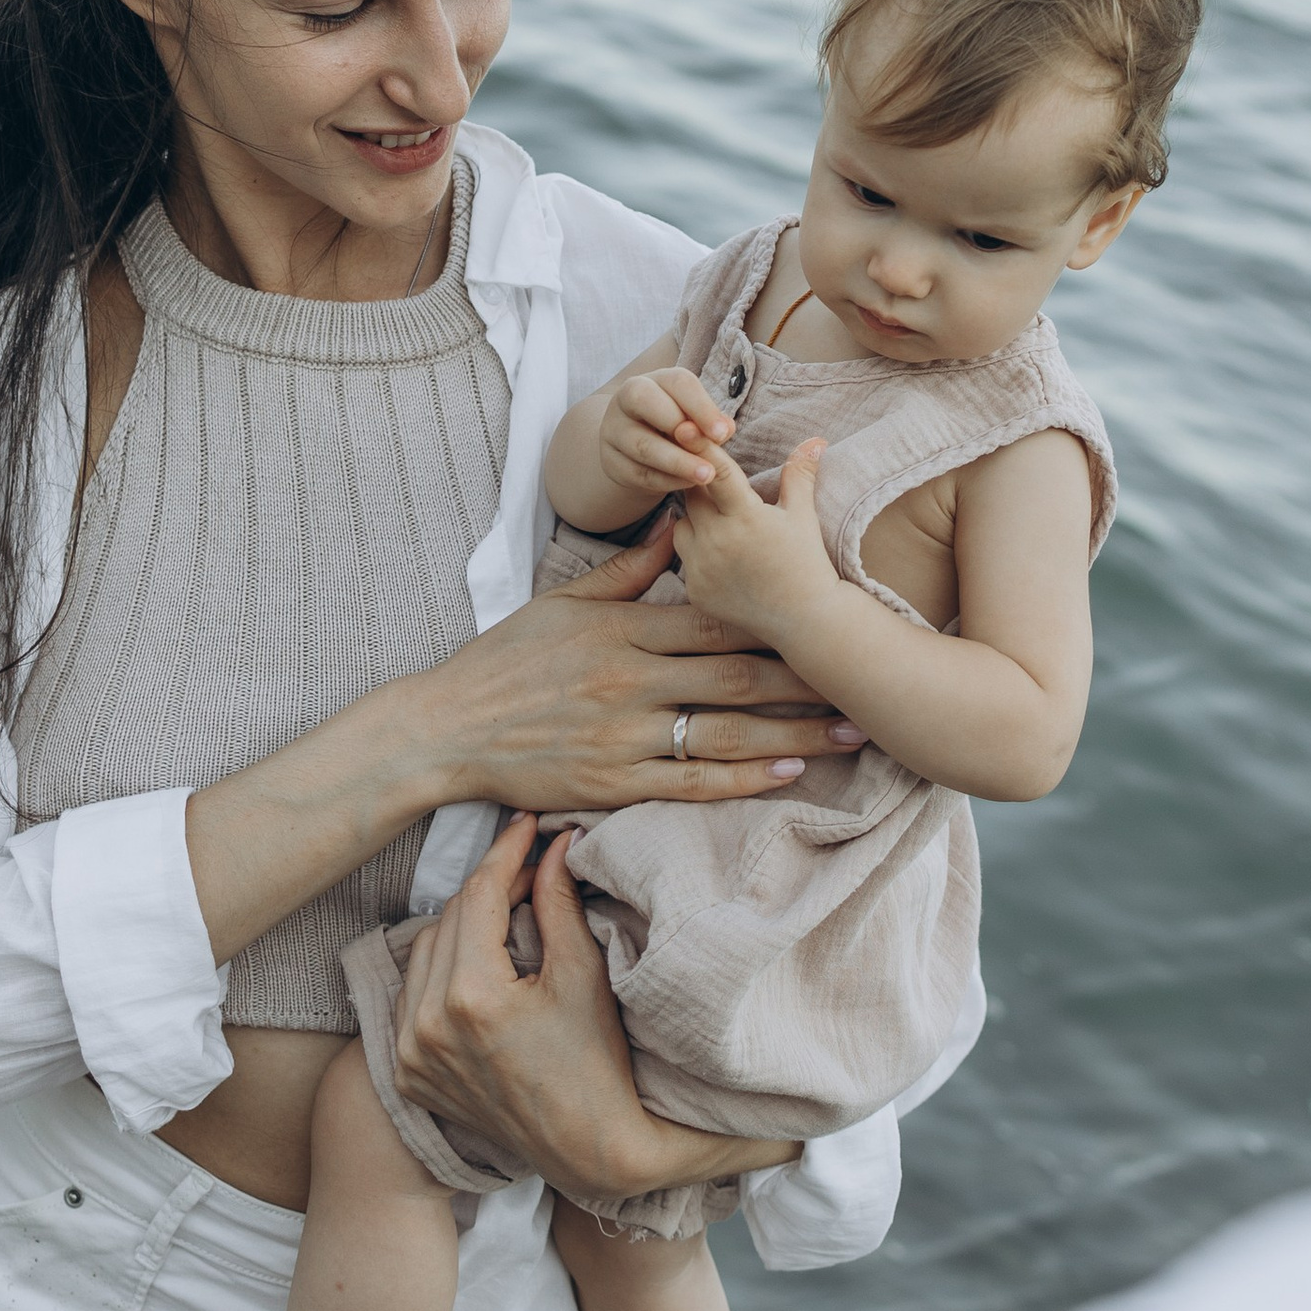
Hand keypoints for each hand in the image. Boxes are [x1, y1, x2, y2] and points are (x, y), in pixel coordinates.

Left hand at [393, 818, 801, 1199]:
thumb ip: (558, 901)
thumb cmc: (598, 1062)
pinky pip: (412, 999)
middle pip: (449, 919)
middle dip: (488, 886)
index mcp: (470, 997)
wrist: (589, 1149)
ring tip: (504, 914)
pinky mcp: (408, 1075)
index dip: (506, 854)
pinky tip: (475, 965)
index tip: (527, 827)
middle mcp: (427, 1025)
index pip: (479, 895)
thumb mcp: (583, 974)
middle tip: (526, 866)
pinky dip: (439, 974)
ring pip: (424, 954)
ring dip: (460, 927)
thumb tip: (554, 843)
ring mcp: (411, 1054)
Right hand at [423, 514, 862, 816]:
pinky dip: (743, 779)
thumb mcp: (562, 602)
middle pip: (737, 676)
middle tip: (863, 682)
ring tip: (848, 734)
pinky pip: (691, 783)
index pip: (717, 622)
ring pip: (725, 734)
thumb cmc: (503, 662)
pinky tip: (787, 772)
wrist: (446, 729)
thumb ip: (626, 571)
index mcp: (623, 631)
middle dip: (807, 680)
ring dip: (793, 734)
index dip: (780, 624)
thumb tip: (673, 527)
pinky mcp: (613, 783)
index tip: (829, 621)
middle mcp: (630, 682)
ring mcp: (623, 736)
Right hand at [595, 363, 732, 503]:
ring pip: (642, 444)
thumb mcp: (695, 419)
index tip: (722, 433)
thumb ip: (712, 422)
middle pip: (643, 399)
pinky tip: (688, 484)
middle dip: (678, 426)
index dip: (701, 406)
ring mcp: (613, 429)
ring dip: (678, 462)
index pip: (677, 382)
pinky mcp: (610, 461)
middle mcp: (626, 398)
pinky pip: (638, 473)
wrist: (641, 451)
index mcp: (654, 379)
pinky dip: (667, 480)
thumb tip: (726, 427)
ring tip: (706, 475)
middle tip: (709, 448)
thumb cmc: (676, 427)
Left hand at [669, 440, 839, 658]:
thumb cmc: (807, 563)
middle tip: (714, 486)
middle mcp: (718, 541)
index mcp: (746, 517)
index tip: (685, 428)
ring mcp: (702, 568)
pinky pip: (684, 560)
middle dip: (700, 486)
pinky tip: (721, 558)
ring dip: (694, 520)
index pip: (715, 472)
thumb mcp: (803, 517)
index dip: (700, 448)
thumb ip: (800, 475)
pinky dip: (697, 554)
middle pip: (691, 495)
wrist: (805, 620)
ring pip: (681, 526)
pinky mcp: (694, 590)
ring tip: (720, 526)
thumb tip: (815, 439)